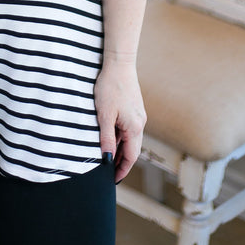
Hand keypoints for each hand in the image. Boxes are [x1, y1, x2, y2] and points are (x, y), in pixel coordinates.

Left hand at [94, 59, 146, 182]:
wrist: (119, 64)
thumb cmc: (110, 88)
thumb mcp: (104, 115)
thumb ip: (106, 138)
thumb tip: (106, 159)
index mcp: (134, 128)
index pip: (130, 156)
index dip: (122, 169)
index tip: (114, 180)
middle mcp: (140, 124)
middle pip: (133, 150)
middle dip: (122, 162)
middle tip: (110, 173)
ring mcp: (139, 115)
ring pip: (131, 139)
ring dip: (121, 149)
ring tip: (108, 158)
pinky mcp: (135, 108)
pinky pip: (129, 129)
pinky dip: (121, 137)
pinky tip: (111, 137)